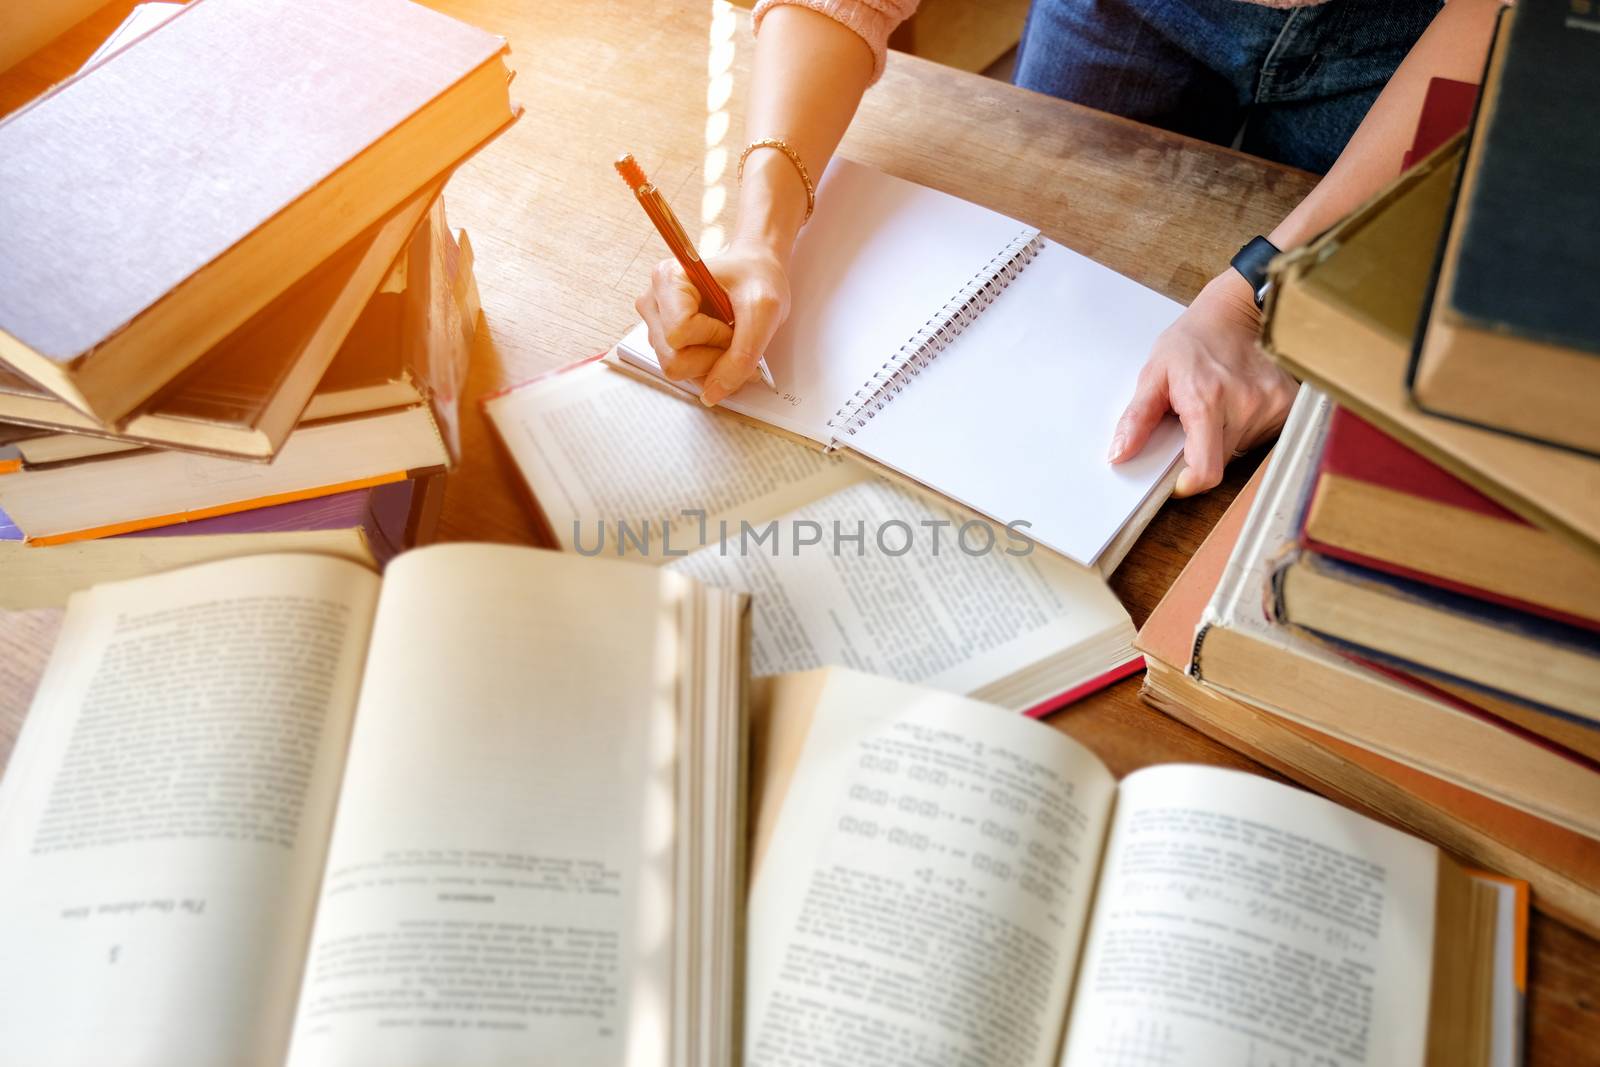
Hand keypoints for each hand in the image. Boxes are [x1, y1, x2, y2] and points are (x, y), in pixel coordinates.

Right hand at [634, 239, 790, 405]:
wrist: (756, 270)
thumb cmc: (757, 277)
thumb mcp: (763, 310)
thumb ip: (741, 355)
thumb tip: (713, 393)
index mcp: (668, 280)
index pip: (678, 334)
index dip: (714, 339)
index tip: (734, 325)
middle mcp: (653, 302)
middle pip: (673, 359)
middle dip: (713, 359)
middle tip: (736, 337)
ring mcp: (655, 324)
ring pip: (676, 369)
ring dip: (712, 364)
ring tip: (730, 338)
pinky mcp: (664, 340)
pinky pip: (682, 370)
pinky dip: (708, 366)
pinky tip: (722, 346)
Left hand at [1108, 270, 1297, 495]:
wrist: (1237, 310)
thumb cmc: (1193, 340)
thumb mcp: (1154, 374)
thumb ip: (1136, 418)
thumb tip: (1120, 453)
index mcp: (1206, 400)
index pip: (1206, 470)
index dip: (1189, 482)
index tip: (1178, 479)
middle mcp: (1244, 405)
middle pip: (1220, 461)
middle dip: (1201, 452)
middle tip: (1192, 423)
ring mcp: (1272, 405)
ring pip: (1241, 449)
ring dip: (1224, 438)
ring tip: (1217, 406)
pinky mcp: (1289, 404)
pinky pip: (1263, 436)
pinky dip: (1245, 428)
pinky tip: (1238, 403)